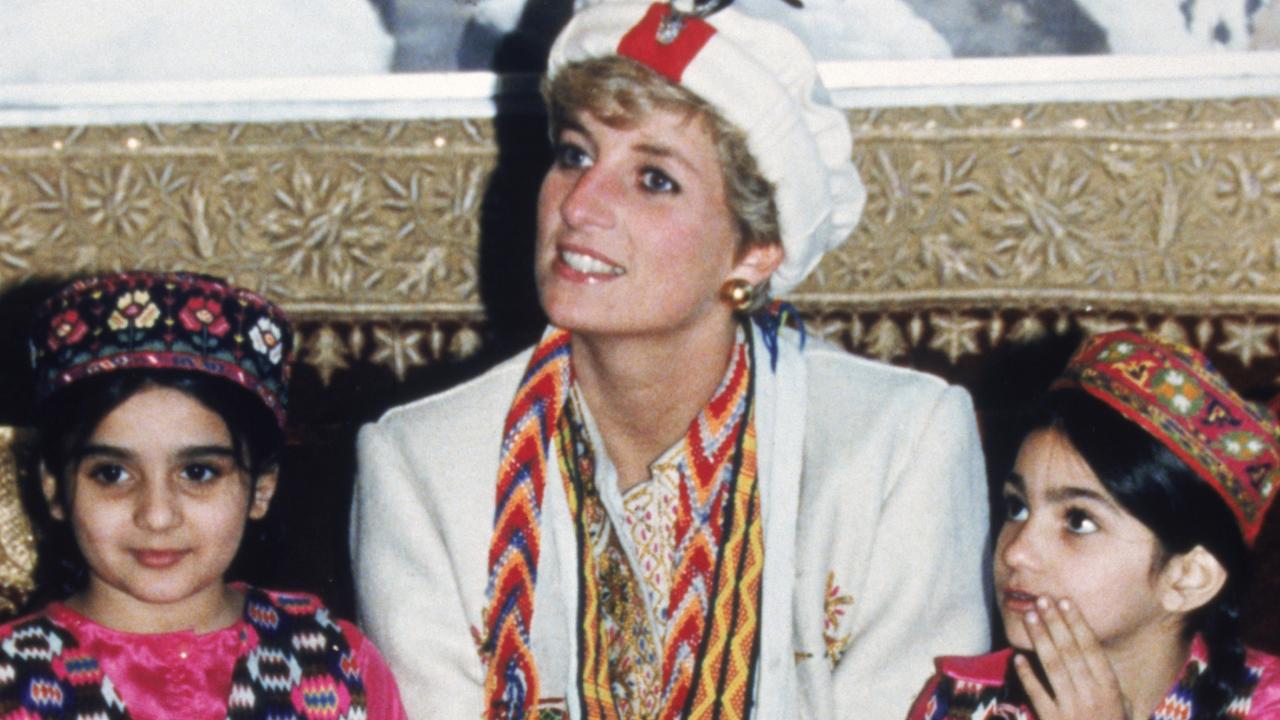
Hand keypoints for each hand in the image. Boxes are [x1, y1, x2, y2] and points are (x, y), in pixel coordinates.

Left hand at [1013, 596, 1130, 719]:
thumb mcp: (1120, 705)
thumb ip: (1105, 679)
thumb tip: (1090, 648)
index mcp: (1110, 688)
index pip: (1091, 648)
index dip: (1077, 623)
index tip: (1065, 602)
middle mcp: (1092, 696)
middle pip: (1070, 651)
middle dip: (1055, 624)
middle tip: (1042, 601)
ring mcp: (1072, 709)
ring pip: (1053, 667)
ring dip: (1040, 640)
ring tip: (1030, 617)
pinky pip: (1038, 694)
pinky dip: (1028, 676)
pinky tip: (1018, 658)